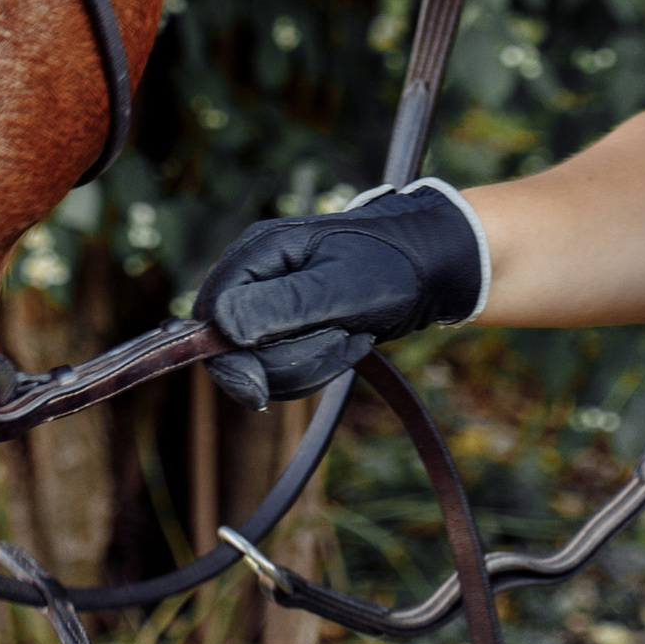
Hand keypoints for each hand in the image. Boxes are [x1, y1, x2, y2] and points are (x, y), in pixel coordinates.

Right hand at [192, 182, 484, 409]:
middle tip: (339, 341)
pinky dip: (320, 364)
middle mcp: (259, 273)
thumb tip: (223, 327)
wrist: (434, 264)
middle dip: (288, 362)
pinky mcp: (294, 321)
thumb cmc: (392, 268)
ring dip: (312, 365)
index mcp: (259, 253)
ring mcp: (275, 298)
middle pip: (235, 349)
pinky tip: (352, 340)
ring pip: (264, 364)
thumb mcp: (340, 290)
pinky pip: (288, 364)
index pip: (210, 320)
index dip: (230, 362)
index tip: (263, 390)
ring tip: (353, 336)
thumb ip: (282, 307)